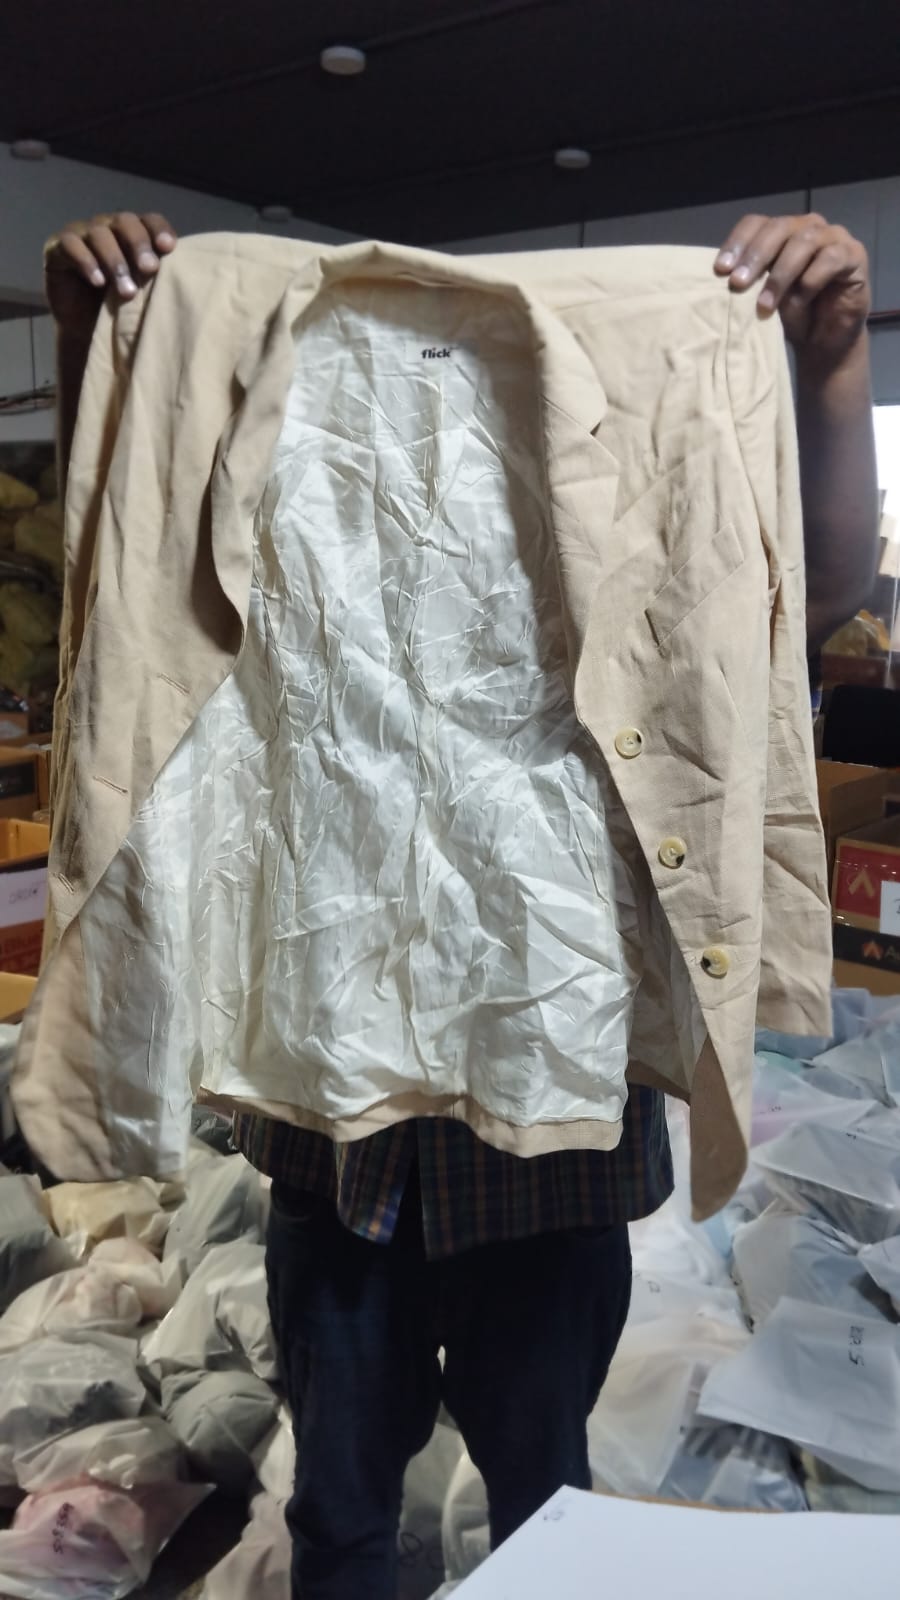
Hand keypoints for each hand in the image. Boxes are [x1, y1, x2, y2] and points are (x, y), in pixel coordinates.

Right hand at [44, 212, 177, 343]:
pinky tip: (97, 281)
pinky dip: (86, 262)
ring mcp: (81, 234)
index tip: (169, 248)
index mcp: (132, 233)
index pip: (148, 219)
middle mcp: (108, 227)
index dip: (158, 229)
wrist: (86, 329)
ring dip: (115, 261)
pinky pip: (72, 246)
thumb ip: (156, 275)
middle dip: (139, 244)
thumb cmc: (121, 309)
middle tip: (150, 268)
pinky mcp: (57, 247)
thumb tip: (183, 271)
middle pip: (125, 221)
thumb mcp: (144, 292)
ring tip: (126, 290)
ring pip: (99, 234)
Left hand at [714, 214, 869, 364]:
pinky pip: (830, 259)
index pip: (755, 223)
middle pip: (778, 228)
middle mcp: (807, 227)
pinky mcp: (853, 255)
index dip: (737, 243)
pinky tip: (800, 300)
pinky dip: (811, 280)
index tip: (720, 270)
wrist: (824, 341)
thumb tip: (723, 276)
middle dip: (755, 257)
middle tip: (738, 284)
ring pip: (803, 242)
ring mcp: (833, 237)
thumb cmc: (791, 315)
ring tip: (765, 305)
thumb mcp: (763, 296)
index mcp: (781, 232)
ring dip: (780, 275)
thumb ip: (749, 279)